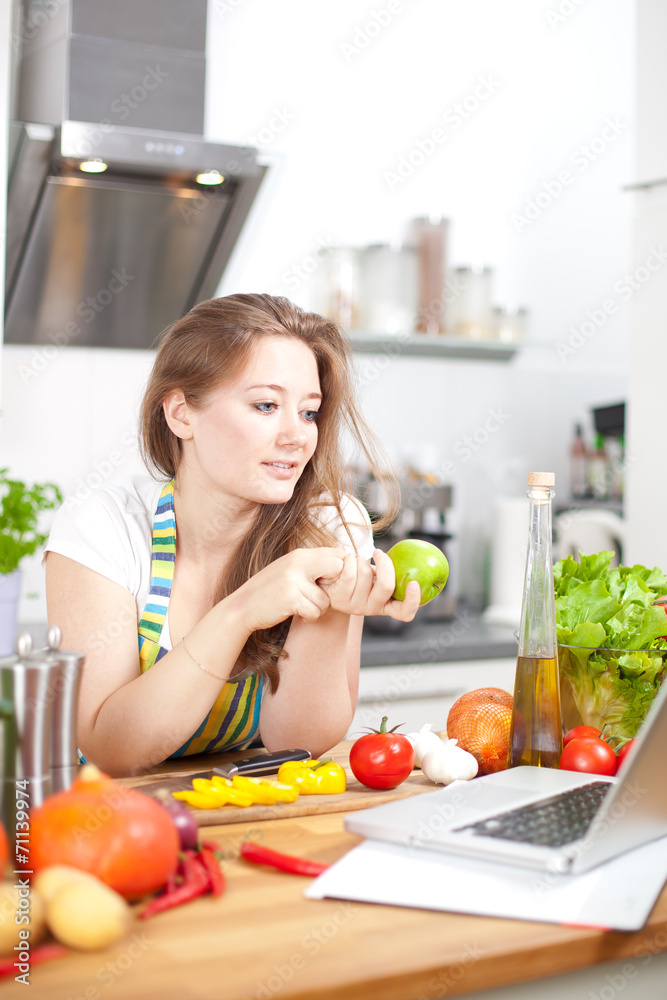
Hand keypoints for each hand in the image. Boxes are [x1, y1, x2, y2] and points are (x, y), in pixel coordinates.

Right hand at [230, 547, 345, 631]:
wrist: (243, 606)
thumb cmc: (270, 589)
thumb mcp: (289, 569)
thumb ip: (311, 564)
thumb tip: (342, 557)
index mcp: (299, 554)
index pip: (335, 553)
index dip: (336, 570)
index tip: (325, 582)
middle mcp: (297, 563)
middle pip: (337, 568)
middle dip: (332, 587)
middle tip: (318, 595)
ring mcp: (293, 580)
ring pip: (326, 599)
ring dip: (318, 608)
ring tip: (303, 607)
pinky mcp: (290, 599)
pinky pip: (315, 612)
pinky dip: (309, 617)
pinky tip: (299, 615)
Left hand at [320, 548, 420, 621]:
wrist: (329, 581)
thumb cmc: (358, 575)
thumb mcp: (376, 574)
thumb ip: (389, 571)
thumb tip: (409, 557)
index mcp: (387, 605)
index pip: (405, 612)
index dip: (413, 600)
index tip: (414, 583)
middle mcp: (373, 609)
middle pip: (386, 586)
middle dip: (384, 563)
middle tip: (378, 552)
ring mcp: (356, 607)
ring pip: (366, 574)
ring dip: (361, 558)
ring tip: (355, 560)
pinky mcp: (340, 601)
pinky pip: (349, 573)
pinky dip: (349, 559)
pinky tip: (345, 561)